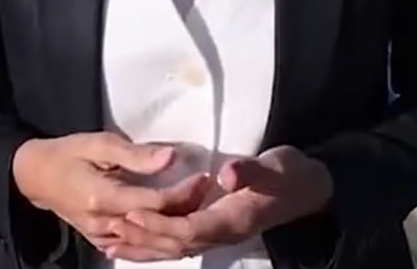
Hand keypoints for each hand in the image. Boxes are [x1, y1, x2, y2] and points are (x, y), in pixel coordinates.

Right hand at [11, 133, 210, 252]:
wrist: (36, 177)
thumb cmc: (69, 153)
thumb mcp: (99, 143)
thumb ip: (135, 154)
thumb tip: (172, 158)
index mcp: (102, 197)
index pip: (154, 203)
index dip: (182, 193)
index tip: (203, 178)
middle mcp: (103, 224)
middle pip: (156, 226)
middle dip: (186, 211)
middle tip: (208, 193)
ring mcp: (102, 237)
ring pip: (148, 243)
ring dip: (176, 228)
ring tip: (199, 208)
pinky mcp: (101, 242)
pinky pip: (136, 248)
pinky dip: (158, 240)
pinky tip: (176, 229)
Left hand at [106, 146, 333, 261]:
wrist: (305, 190)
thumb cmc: (288, 174)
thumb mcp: (274, 167)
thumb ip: (250, 171)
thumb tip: (226, 174)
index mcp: (234, 219)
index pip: (189, 229)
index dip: (160, 225)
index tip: (134, 214)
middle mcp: (223, 234)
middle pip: (176, 244)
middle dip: (144, 238)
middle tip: (111, 228)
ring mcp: (218, 236)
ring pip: (174, 249)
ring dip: (144, 247)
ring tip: (111, 244)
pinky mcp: (214, 231)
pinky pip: (179, 245)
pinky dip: (154, 246)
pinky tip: (133, 242)